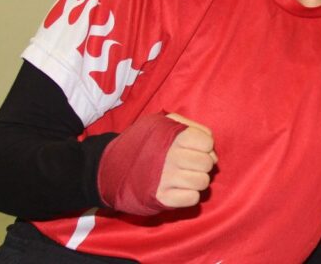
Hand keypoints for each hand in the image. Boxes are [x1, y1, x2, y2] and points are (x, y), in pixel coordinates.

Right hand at [98, 112, 217, 215]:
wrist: (108, 167)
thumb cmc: (140, 142)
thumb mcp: (161, 122)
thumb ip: (189, 126)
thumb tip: (212, 147)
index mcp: (173, 136)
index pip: (208, 143)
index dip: (204, 146)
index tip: (194, 149)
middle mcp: (171, 157)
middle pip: (207, 163)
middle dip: (201, 164)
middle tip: (189, 164)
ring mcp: (166, 179)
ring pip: (203, 182)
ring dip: (196, 180)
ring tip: (184, 177)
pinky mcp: (161, 198)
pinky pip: (192, 199)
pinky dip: (189, 195)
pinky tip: (178, 189)